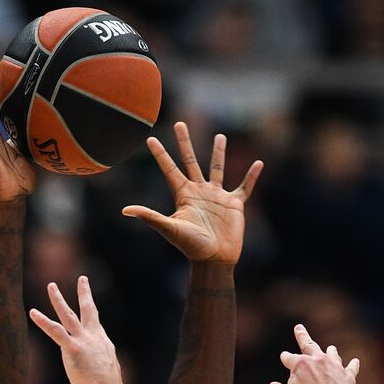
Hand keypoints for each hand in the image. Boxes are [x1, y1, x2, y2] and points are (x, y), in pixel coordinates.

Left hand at [30, 276, 124, 383]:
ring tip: (51, 286)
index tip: (89, 303)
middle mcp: (94, 337)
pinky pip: (55, 331)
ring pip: (68, 315)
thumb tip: (100, 371)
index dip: (91, 314)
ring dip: (58, 299)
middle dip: (85, 293)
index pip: (95, 324)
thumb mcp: (107, 374)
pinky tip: (32, 312)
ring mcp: (83, 341)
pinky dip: (43, 321)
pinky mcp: (72, 349)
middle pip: (89, 310)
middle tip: (82, 279)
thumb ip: (101, 366)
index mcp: (103, 343)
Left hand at [122, 122, 262, 264]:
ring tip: (220, 136)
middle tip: (179, 123)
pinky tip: (258, 164)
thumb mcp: (170, 229)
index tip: (150, 139)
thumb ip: (150, 217)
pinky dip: (252, 176)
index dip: (160, 155)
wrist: (214, 259)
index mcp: (183, 195)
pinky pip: (245, 187)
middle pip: (190, 161)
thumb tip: (125, 210)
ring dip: (218, 153)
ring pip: (217, 169)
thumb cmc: (191, 246)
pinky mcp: (234, 204)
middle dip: (185, 143)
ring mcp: (217, 197)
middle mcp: (199, 192)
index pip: (169, 169)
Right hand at [270, 324, 360, 383]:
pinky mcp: (348, 376)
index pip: (288, 357)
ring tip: (330, 348)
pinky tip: (355, 361)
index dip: (285, 358)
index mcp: (299, 365)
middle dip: (302, 335)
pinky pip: (351, 367)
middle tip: (299, 328)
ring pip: (332, 353)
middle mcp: (317, 360)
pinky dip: (352, 364)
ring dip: (330, 351)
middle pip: (308, 344)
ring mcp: (334, 366)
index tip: (284, 357)